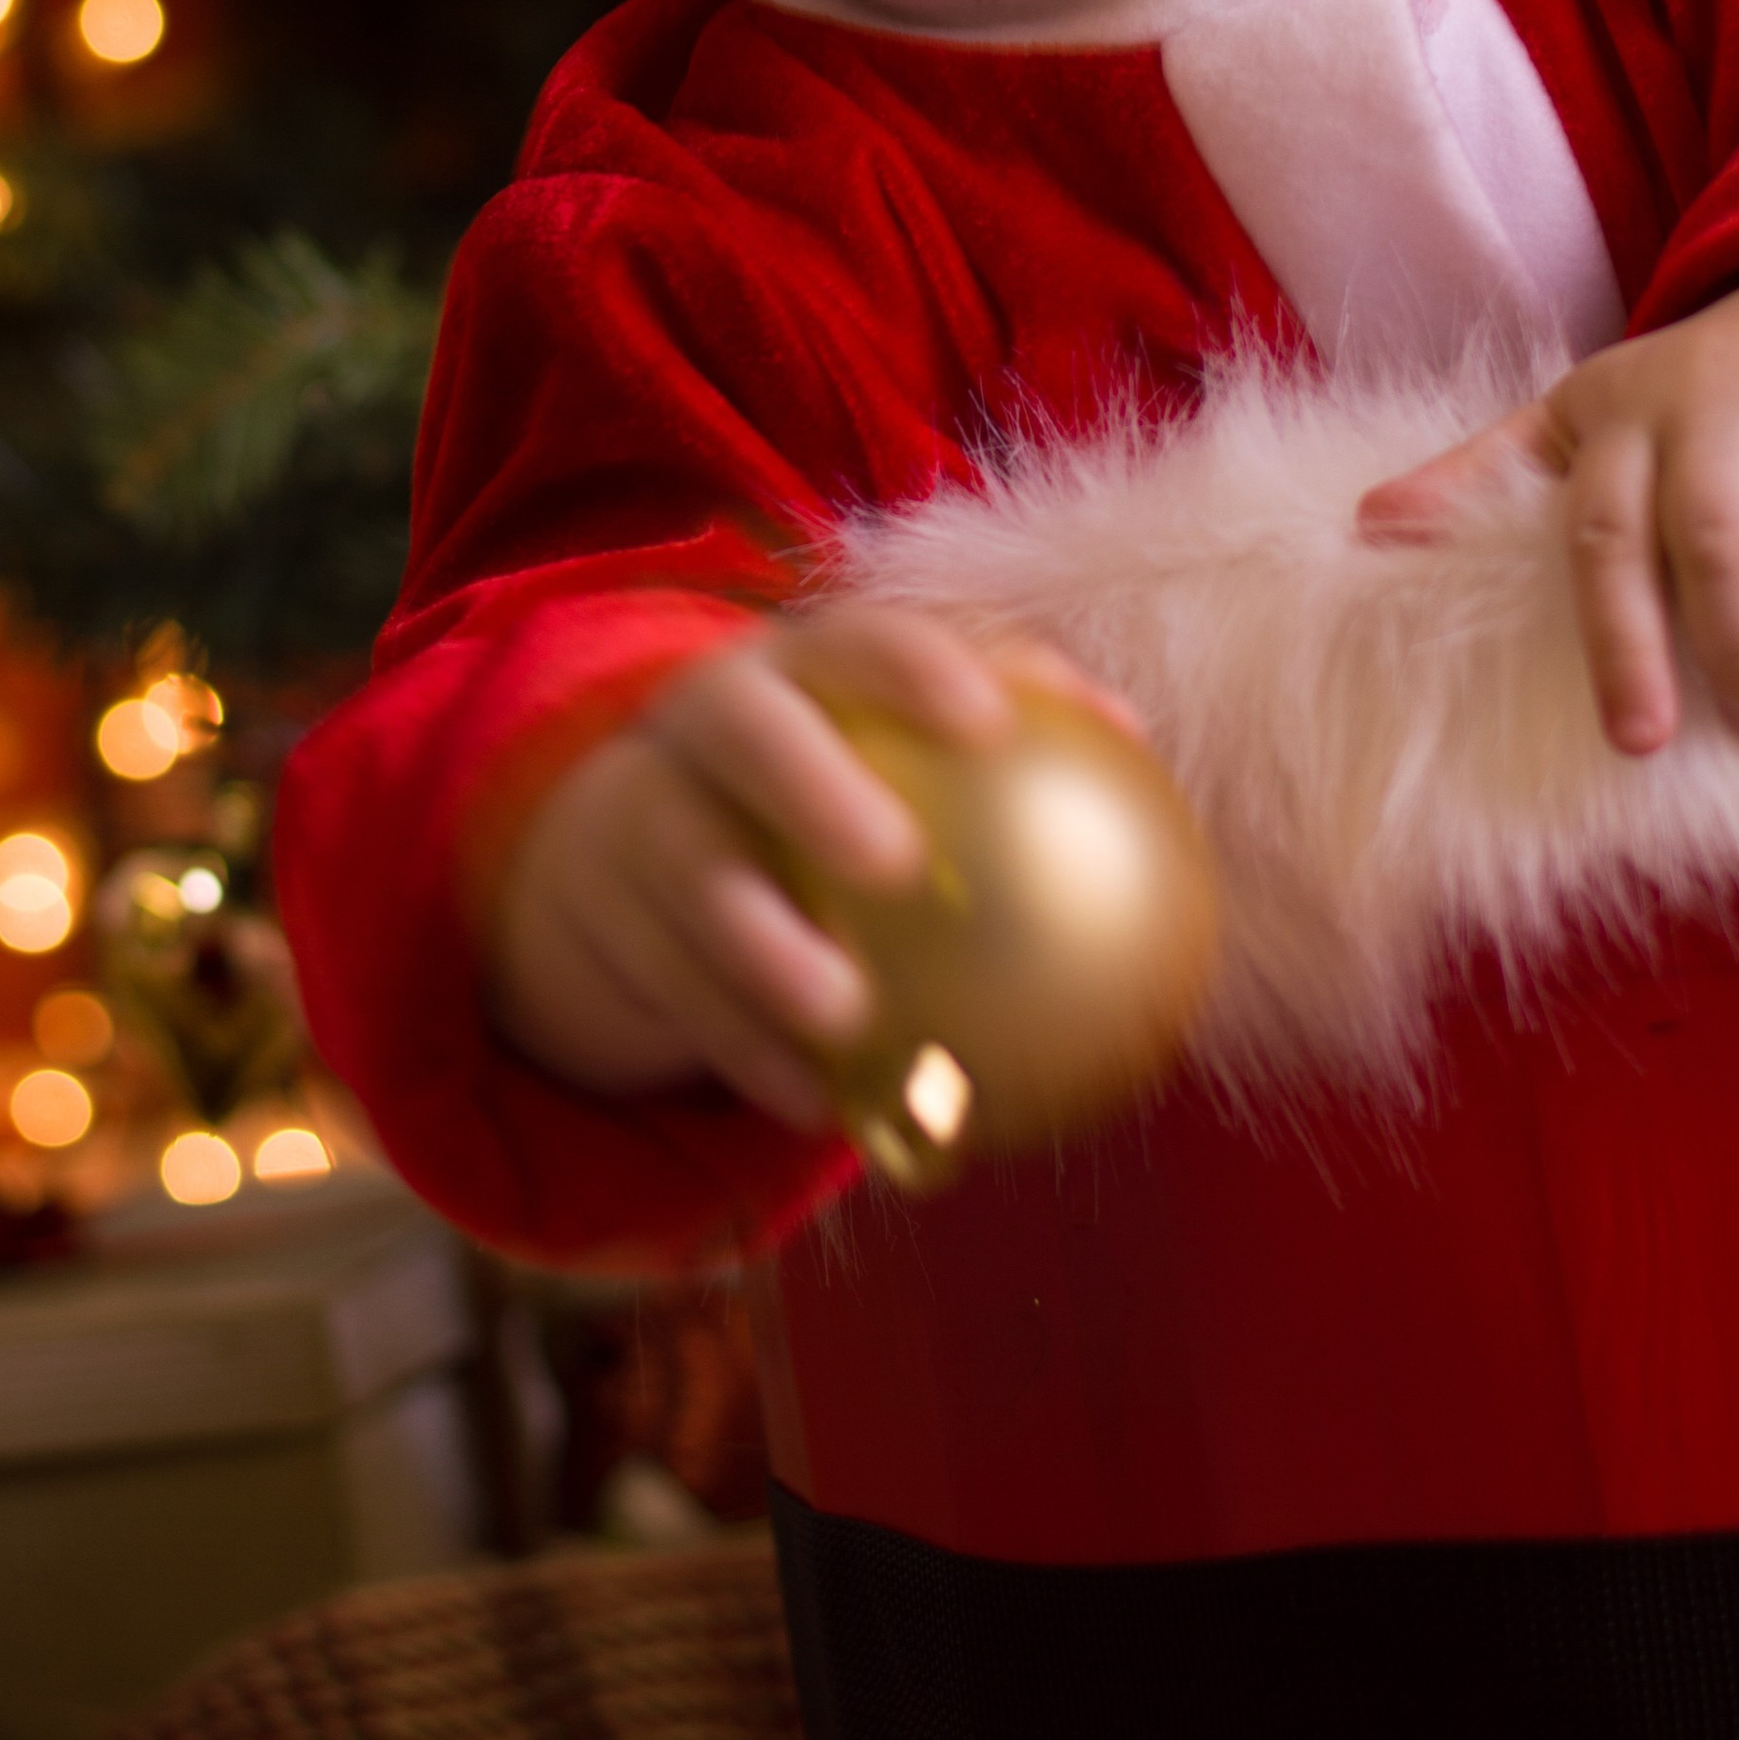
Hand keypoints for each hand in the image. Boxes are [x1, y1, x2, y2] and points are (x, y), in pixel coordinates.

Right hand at [483, 603, 1102, 1126]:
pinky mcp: (604, 915)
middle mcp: (708, 721)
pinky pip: (670, 984)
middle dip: (812, 787)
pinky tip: (815, 1101)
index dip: (918, 669)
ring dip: (764, 946)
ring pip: (690, 871)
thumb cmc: (828, 776)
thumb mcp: (886, 733)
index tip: (991, 726)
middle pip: (745, 733)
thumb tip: (1134, 741)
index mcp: (796, 664)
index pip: (856, 638)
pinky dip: (742, 1043)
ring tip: (844, 1011)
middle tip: (898, 864)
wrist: (631, 834)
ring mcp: (643, 815)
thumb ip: (1006, 723)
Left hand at [1356, 253, 1738, 755]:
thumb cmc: (1698, 404)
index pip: (1606, 538)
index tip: (1644, 741)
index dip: (1622, 643)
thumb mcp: (1585, 427)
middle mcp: (1722, 387)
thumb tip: (1366, 527)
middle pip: (1715, 533)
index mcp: (1630, 415)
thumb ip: (1489, 475)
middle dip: (1736, 644)